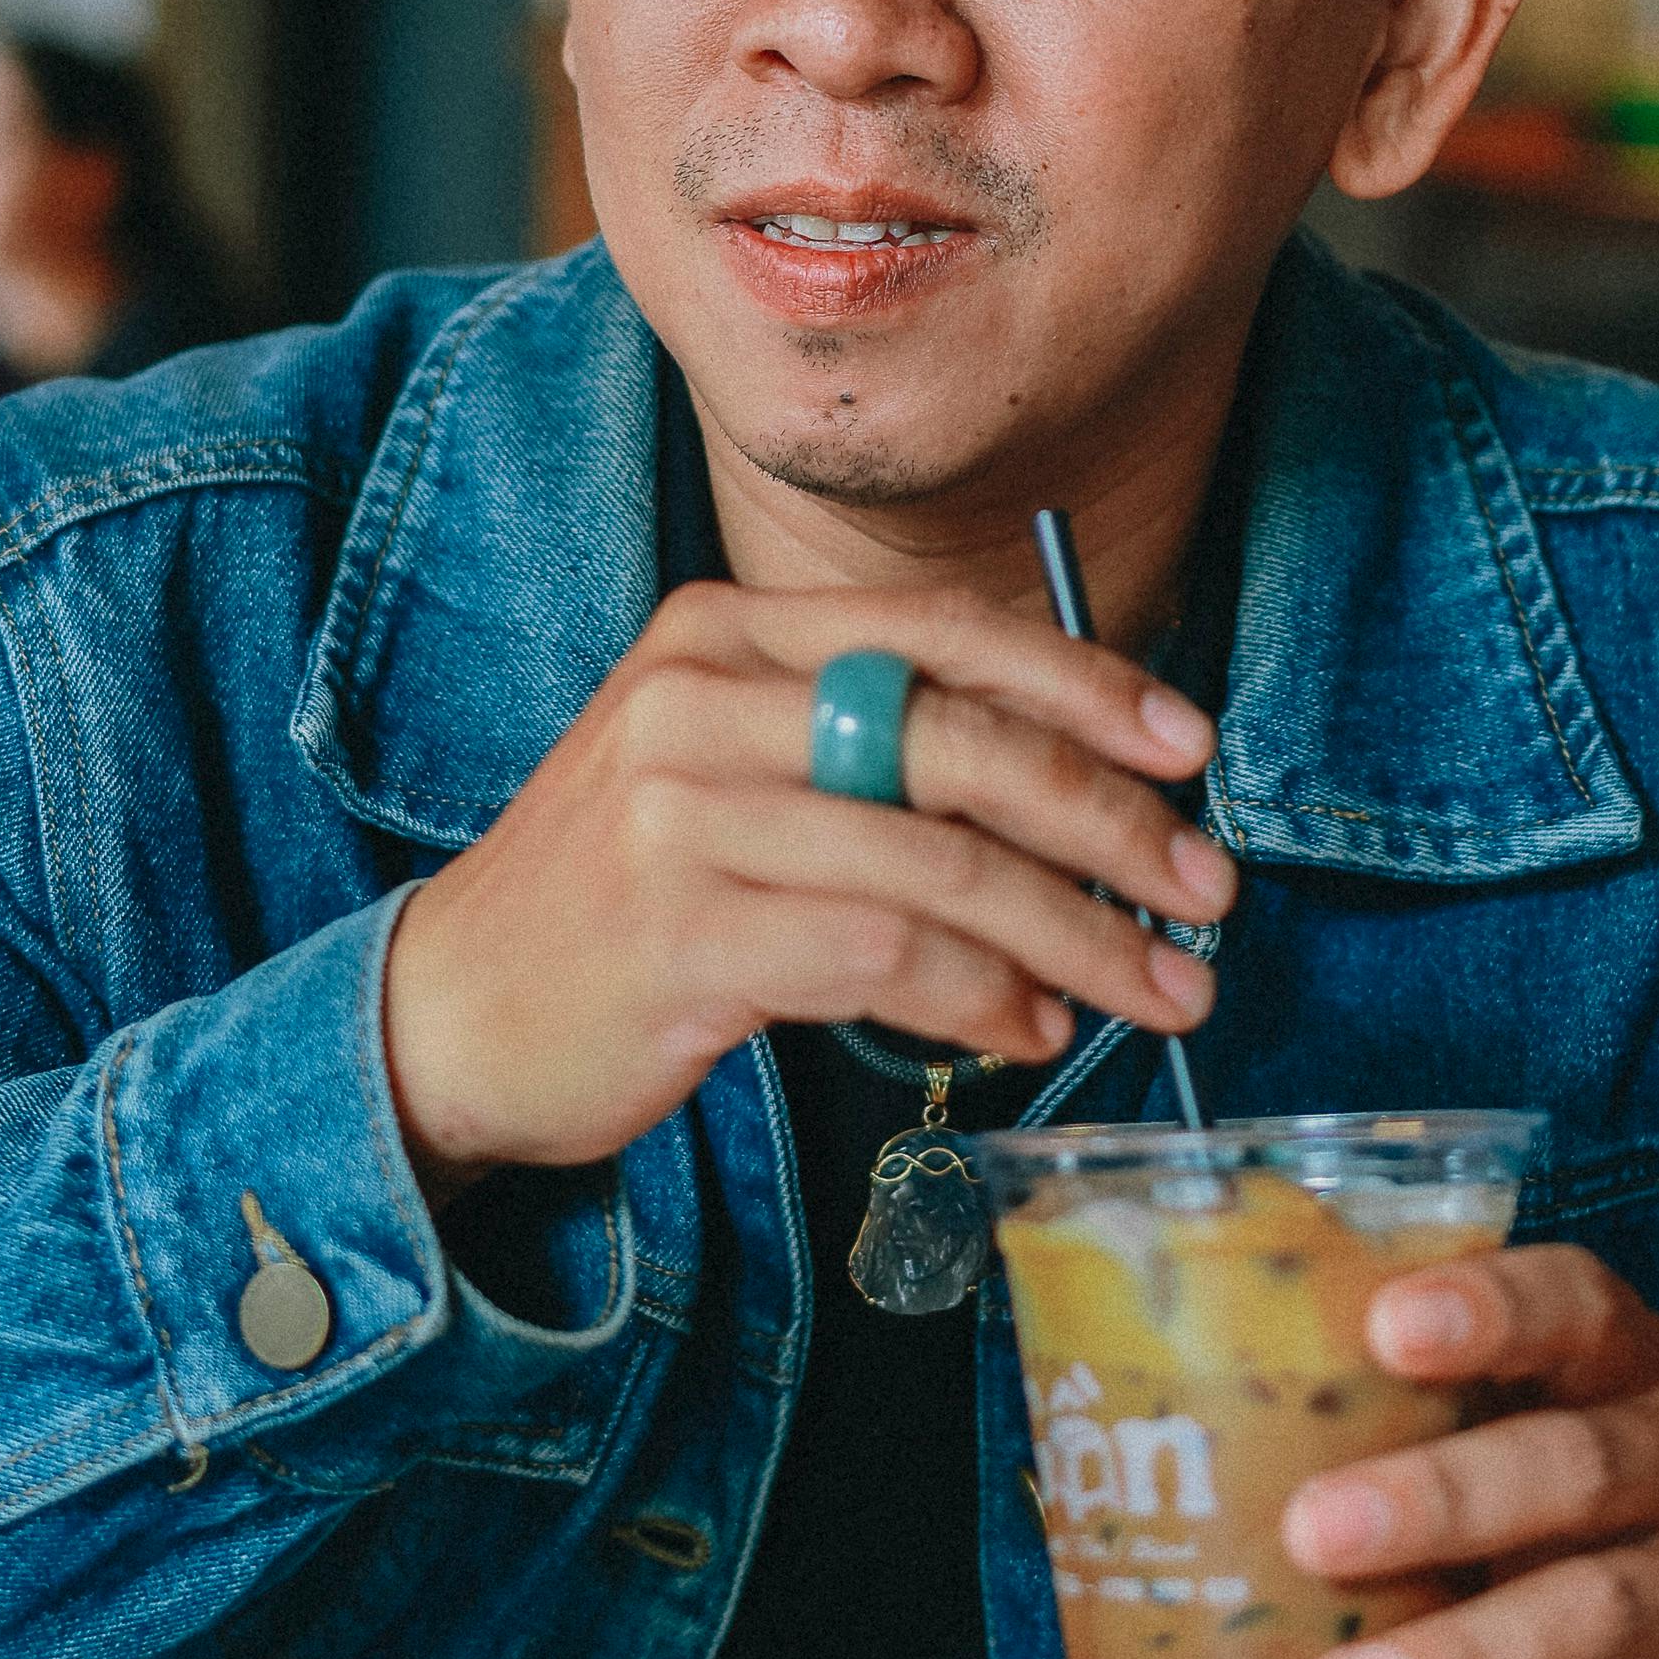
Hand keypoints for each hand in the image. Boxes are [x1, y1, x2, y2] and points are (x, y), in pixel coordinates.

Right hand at [381, 581, 1230, 1193]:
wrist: (451, 1012)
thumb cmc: (630, 895)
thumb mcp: (732, 771)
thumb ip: (872, 750)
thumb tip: (1086, 790)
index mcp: (726, 635)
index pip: (940, 630)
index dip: (1084, 681)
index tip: (1188, 747)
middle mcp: (698, 699)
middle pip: (957, 739)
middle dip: (1110, 820)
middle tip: (1206, 890)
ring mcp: (681, 816)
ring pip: (940, 862)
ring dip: (1078, 936)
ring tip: (1159, 987)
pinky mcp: (679, 934)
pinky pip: (884, 956)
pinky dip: (985, 997)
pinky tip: (1031, 1029)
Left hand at [1284, 1243, 1658, 1658]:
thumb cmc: (1545, 1531)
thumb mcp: (1492, 1457)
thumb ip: (1385, 1428)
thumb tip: (1149, 1433)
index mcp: (1629, 1363)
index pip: (1577, 1303)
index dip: (1492, 1308)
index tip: (1386, 1325)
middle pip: (1581, 1464)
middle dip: (1443, 1498)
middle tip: (1312, 1531)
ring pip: (1604, 1610)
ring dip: (1464, 1657)